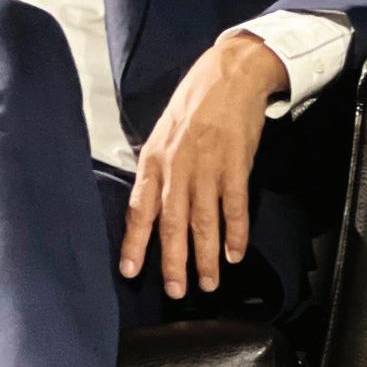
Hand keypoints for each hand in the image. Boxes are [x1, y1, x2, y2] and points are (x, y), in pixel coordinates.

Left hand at [119, 33, 287, 297]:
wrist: (230, 74)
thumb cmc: (193, 104)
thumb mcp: (162, 132)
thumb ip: (156, 169)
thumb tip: (146, 203)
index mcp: (153, 159)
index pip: (139, 208)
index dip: (134, 242)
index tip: (129, 271)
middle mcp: (177, 166)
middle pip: (171, 223)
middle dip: (173, 261)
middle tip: (175, 291)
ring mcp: (207, 166)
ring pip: (204, 221)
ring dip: (207, 256)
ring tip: (209, 283)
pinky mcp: (236, 164)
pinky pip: (234, 206)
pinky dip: (235, 233)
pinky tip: (235, 254)